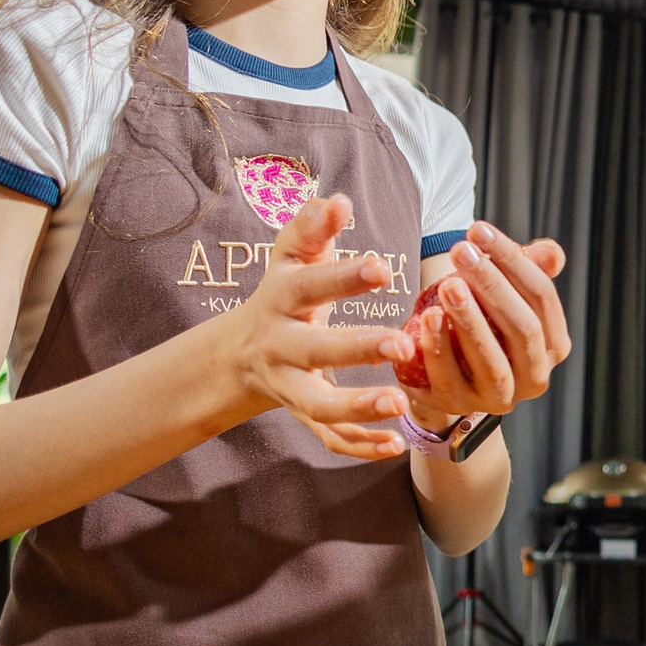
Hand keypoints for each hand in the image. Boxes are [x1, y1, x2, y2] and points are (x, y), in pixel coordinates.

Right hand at [216, 194, 418, 459]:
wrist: (244, 351)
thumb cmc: (286, 290)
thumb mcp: (293, 255)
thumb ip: (313, 226)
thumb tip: (336, 199)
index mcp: (282, 300)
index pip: (310, 286)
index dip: (342, 277)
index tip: (382, 267)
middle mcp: (282, 347)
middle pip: (315, 351)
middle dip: (356, 350)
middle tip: (401, 343)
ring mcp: (291, 386)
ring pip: (319, 406)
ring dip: (358, 407)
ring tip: (399, 403)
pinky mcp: (305, 416)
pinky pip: (330, 438)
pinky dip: (361, 446)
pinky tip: (398, 444)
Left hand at [404, 231, 566, 420]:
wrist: (443, 371)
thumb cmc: (481, 320)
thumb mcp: (503, 293)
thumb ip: (527, 270)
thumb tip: (551, 253)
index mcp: (554, 344)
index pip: (542, 296)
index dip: (513, 260)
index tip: (478, 230)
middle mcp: (536, 376)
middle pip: (522, 328)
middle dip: (492, 286)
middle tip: (461, 252)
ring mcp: (500, 397)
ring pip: (492, 361)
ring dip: (471, 321)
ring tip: (449, 285)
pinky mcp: (461, 407)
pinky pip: (450, 379)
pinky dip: (439, 349)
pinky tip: (429, 318)